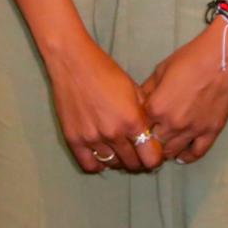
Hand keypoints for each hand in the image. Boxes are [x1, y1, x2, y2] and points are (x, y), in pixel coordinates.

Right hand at [48, 39, 161, 173]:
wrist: (73, 63)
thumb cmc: (106, 71)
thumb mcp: (134, 89)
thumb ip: (144, 114)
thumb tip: (152, 134)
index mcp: (132, 120)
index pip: (151, 158)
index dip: (154, 158)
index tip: (152, 153)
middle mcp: (113, 133)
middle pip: (133, 164)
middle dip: (138, 160)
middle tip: (136, 152)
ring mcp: (92, 138)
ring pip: (112, 165)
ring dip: (119, 161)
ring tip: (119, 151)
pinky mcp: (74, 139)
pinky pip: (89, 165)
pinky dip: (98, 164)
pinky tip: (102, 154)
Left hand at [138, 18, 227, 165]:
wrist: (222, 57)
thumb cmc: (189, 59)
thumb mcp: (160, 70)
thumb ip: (147, 90)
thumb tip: (137, 105)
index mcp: (156, 107)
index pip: (139, 127)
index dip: (137, 128)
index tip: (138, 128)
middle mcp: (172, 124)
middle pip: (154, 144)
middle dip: (149, 142)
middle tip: (149, 140)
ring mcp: (192, 131)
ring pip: (172, 152)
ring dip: (166, 150)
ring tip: (164, 146)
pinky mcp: (211, 132)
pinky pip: (196, 153)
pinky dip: (187, 157)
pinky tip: (181, 154)